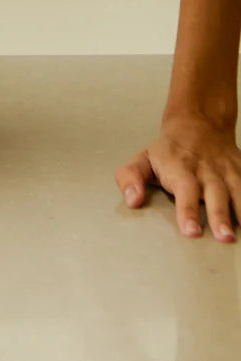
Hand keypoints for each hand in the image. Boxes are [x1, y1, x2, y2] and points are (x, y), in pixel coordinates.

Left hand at [114, 113, 240, 240]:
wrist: (198, 123)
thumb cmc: (168, 151)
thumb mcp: (143, 158)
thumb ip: (130, 177)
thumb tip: (132, 200)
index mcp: (179, 167)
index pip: (184, 188)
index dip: (187, 209)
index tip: (191, 231)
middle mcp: (206, 169)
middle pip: (215, 192)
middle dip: (219, 215)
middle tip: (224, 237)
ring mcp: (227, 171)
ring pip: (238, 190)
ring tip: (239, 235)